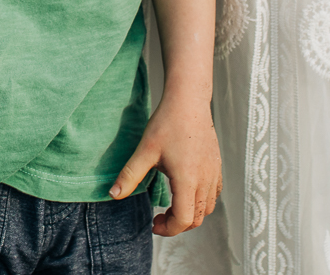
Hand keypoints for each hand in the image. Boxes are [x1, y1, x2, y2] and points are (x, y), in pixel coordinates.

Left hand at [110, 97, 222, 236]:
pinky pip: (213, 194)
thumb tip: (113, 195)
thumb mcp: (145, 150)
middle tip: (159, 217)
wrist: (188, 101)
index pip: (183, 220)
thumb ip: (130, 175)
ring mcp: (213, 173)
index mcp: (187, 180)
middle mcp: (205, 180)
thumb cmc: (167, 123)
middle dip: (177, 224)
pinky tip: (186, 191)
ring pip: (207, 208)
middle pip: (197, 219)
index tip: (154, 223)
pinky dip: (201, 202)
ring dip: (190, 214)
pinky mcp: (216, 166)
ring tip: (172, 205)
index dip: (168, 229)